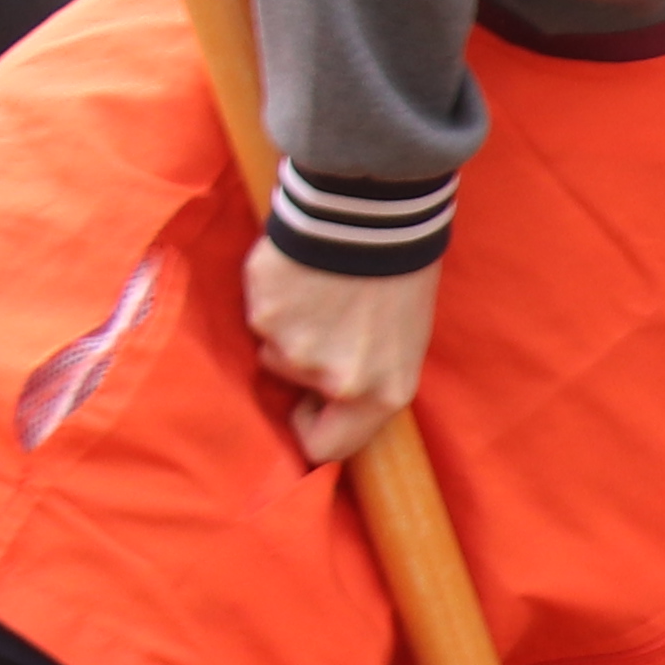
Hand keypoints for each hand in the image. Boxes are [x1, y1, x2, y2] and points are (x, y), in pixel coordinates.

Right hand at [241, 242, 435, 467]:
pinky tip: (301, 274)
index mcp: (379, 395)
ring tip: (321, 289)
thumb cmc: (399, 275)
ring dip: (290, 324)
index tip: (310, 407)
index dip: (313, 429)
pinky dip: (274, 297)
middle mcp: (335, 382)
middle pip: (295, 385)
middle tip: (328, 318)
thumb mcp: (404, 341)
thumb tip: (327, 400)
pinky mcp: (264, 315)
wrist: (372, 216)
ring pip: (275, 348)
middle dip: (304, 361)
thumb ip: (366, 380)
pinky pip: (260, 314)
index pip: (327, 448)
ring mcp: (294, 350)